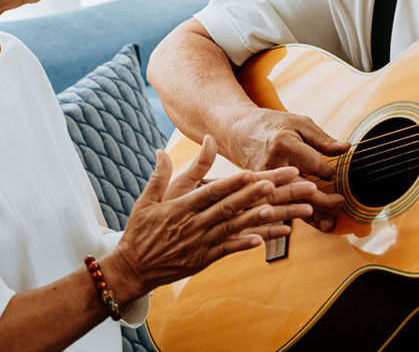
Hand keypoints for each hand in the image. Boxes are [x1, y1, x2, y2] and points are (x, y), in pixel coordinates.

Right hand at [106, 136, 314, 301]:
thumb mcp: (148, 198)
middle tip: (287, 183)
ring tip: (285, 211)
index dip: (236, 183)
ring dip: (262, 219)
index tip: (257, 172)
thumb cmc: (140, 230)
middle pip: (233, 206)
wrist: (131, 268)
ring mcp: (200, 242)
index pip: (214, 192)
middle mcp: (194, 223)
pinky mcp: (203, 259)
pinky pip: (228, 250)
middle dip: (263, 193)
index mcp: (182, 206)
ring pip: (235, 228)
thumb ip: (161, 174)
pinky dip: (246, 244)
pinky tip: (265, 240)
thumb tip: (163, 150)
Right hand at [230, 108, 348, 231]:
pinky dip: (295, 216)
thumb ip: (323, 139)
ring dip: (310, 216)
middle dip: (324, 201)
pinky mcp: (258, 190)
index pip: (315, 166)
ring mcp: (263, 181)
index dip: (331, 173)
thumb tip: (346, 148)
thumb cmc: (274, 125)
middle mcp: (272, 165)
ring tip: (328, 224)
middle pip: (301, 189)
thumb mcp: (300, 124)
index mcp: (285, 146)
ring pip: (290, 203)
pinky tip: (309, 223)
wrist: (239, 131)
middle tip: (341, 202)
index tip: (338, 176)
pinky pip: (279, 206)